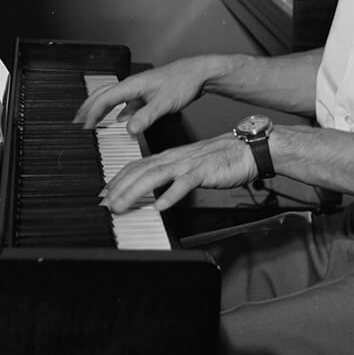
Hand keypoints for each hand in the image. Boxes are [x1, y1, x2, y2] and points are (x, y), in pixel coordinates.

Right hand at [74, 57, 222, 134]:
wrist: (199, 73)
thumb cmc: (184, 83)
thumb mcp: (165, 104)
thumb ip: (146, 117)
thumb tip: (128, 129)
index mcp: (132, 85)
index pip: (104, 99)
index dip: (92, 114)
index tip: (84, 128)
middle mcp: (132, 85)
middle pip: (102, 94)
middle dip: (88, 108)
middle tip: (77, 122)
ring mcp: (139, 88)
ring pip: (113, 97)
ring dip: (101, 108)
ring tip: (92, 120)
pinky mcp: (147, 92)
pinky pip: (126, 101)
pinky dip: (118, 110)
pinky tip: (121, 119)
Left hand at [100, 134, 258, 213]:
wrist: (248, 149)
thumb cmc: (221, 159)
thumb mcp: (190, 165)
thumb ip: (171, 175)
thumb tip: (154, 191)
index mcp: (171, 156)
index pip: (137, 165)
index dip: (118, 179)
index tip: (105, 194)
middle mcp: (176, 158)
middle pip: (141, 171)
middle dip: (120, 188)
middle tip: (105, 204)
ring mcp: (189, 164)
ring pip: (156, 176)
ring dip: (135, 191)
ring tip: (122, 205)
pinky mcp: (205, 171)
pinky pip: (185, 183)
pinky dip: (171, 194)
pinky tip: (161, 205)